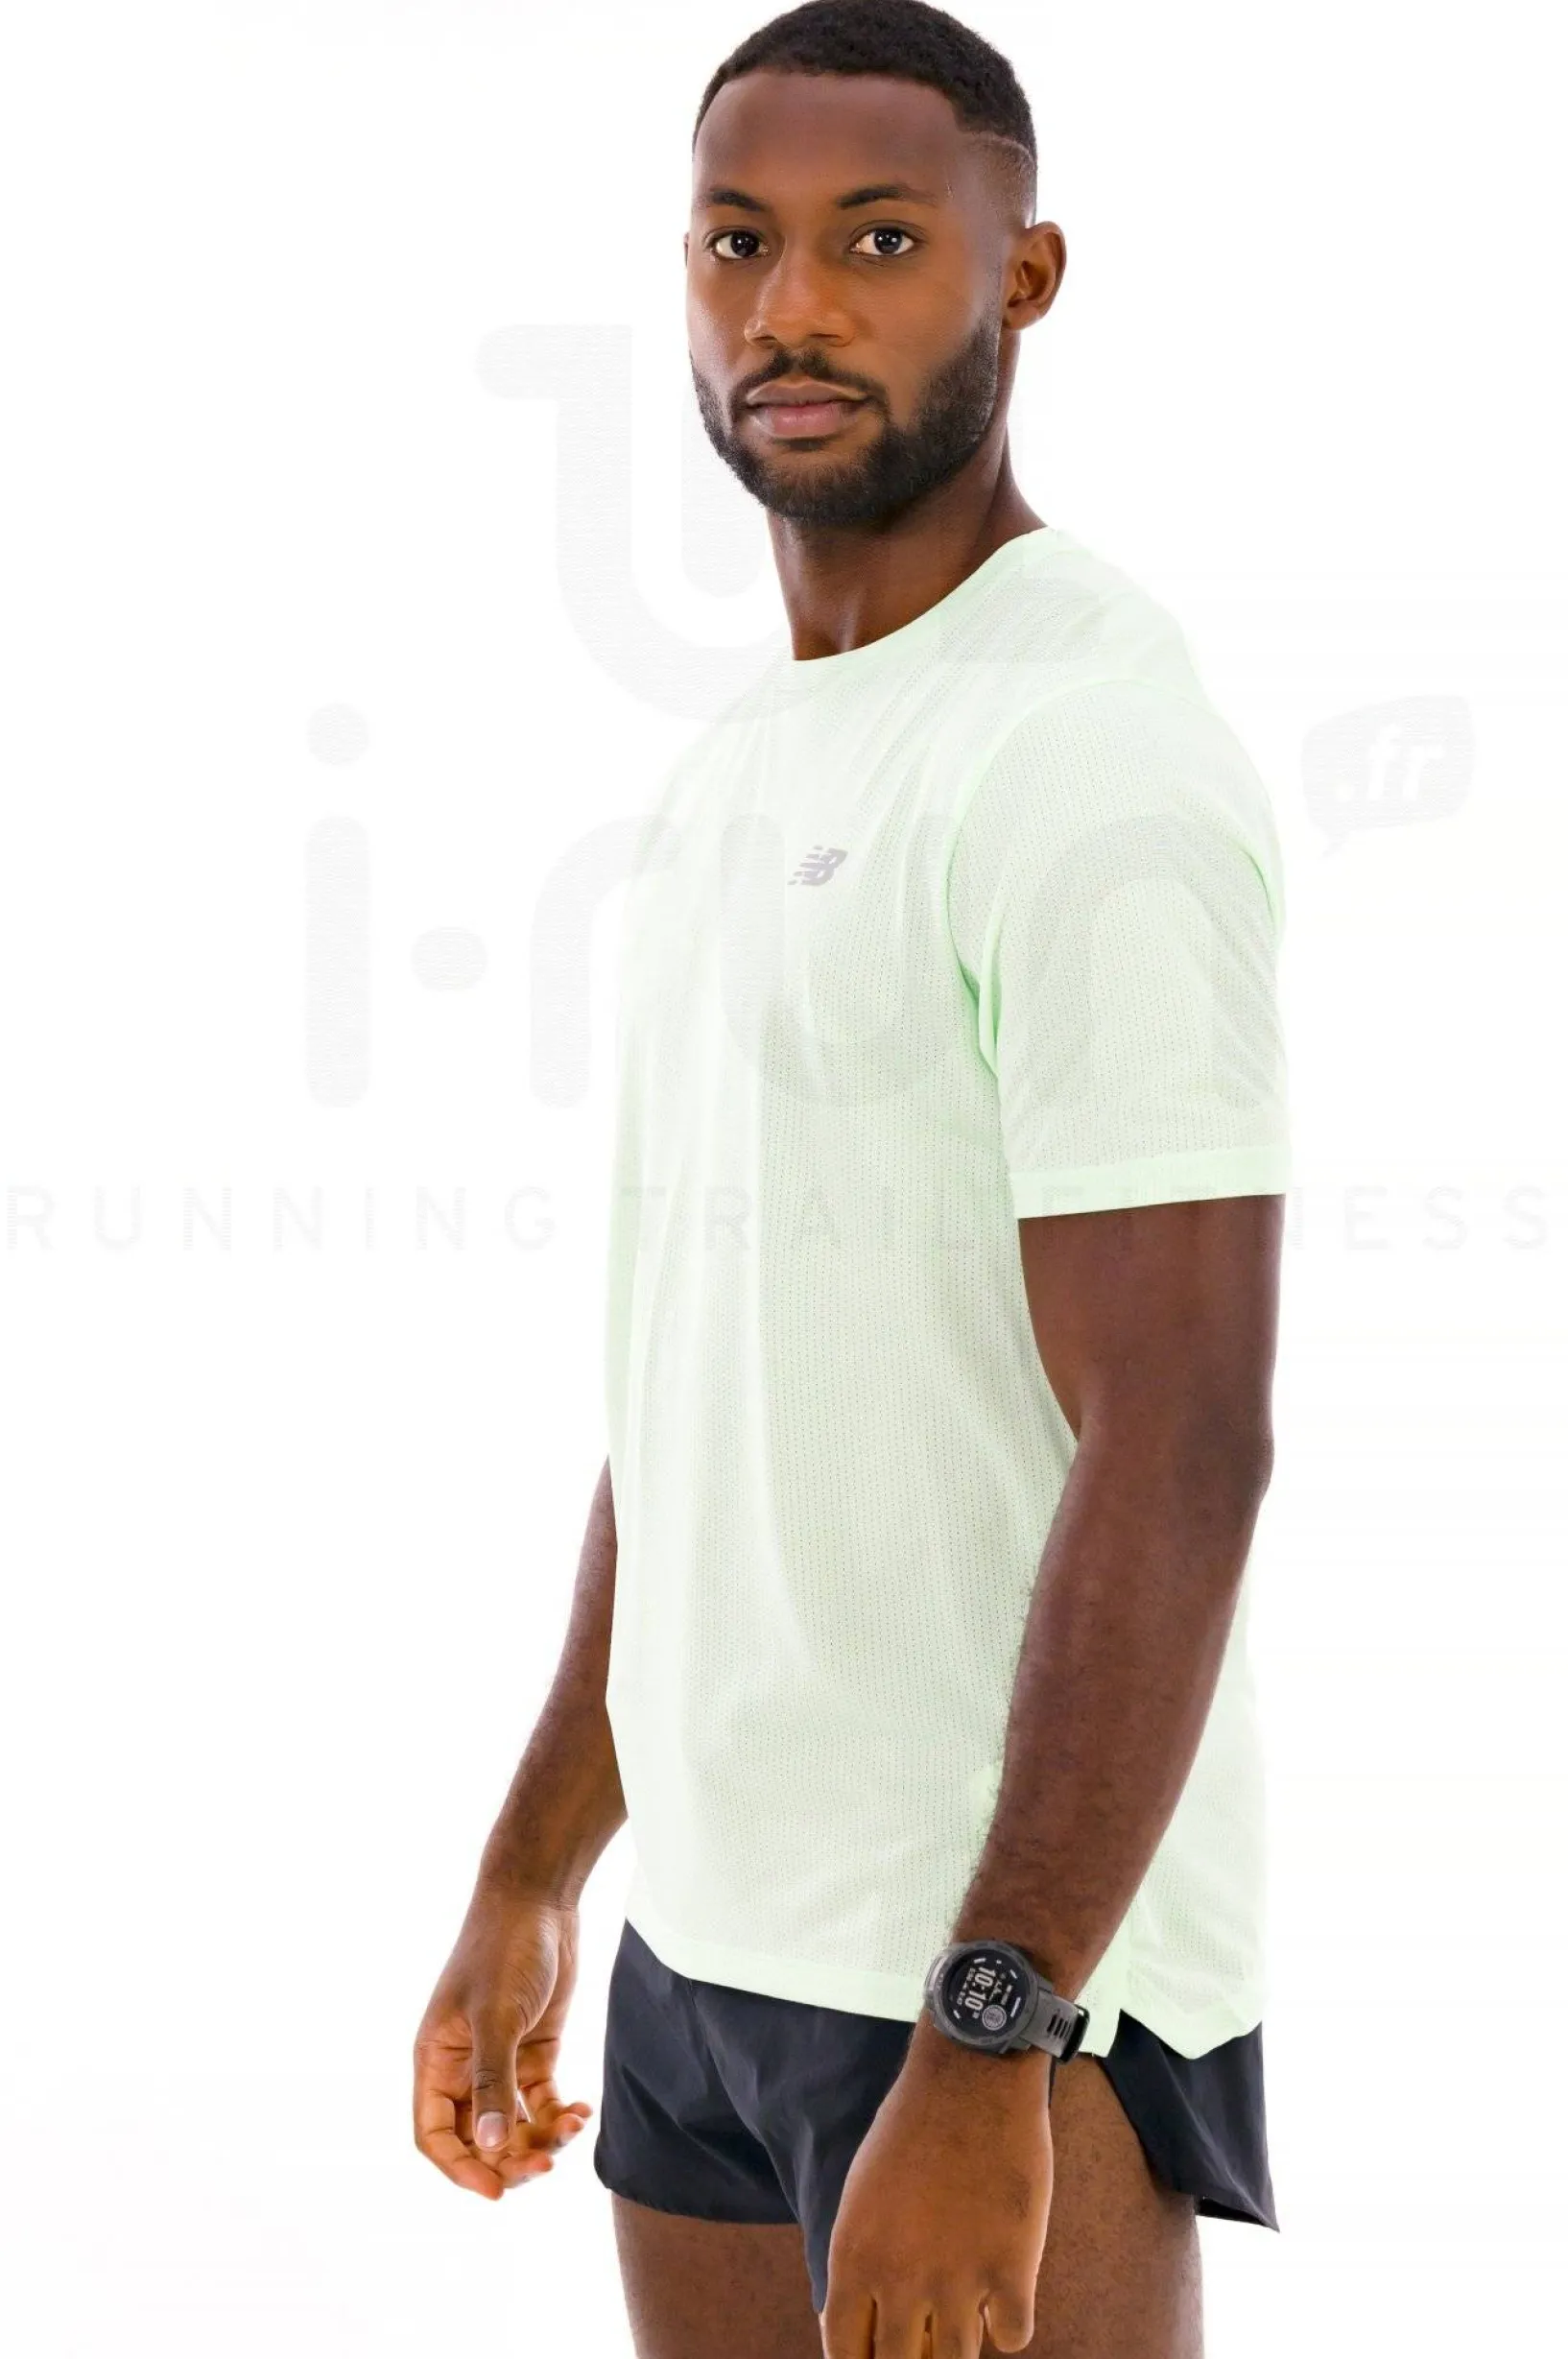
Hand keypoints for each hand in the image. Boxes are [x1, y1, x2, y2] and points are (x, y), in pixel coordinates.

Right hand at [412, 1884, 594, 2200]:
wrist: (539, 1899)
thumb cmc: (503, 1948)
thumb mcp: (496, 2016)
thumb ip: (494, 2081)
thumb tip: (491, 2146)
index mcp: (436, 2061)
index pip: (435, 2135)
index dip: (460, 2169)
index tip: (496, 2190)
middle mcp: (464, 2067)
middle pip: (478, 2139)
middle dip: (508, 2159)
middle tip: (545, 2165)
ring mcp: (501, 2060)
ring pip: (512, 2126)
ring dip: (540, 2140)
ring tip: (573, 2127)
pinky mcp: (534, 2049)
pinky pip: (541, 2101)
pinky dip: (559, 2115)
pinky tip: (583, 2112)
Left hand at [821, 2039, 1052, 2357]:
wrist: (970, 2077)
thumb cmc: (912, 2129)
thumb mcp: (862, 2196)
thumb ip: (861, 2262)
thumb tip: (862, 2321)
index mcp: (854, 2259)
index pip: (845, 2356)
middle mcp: (901, 2279)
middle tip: (926, 2346)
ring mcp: (958, 2278)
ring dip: (961, 2343)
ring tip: (964, 2312)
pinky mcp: (1012, 2267)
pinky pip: (1013, 2336)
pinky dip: (1010, 2323)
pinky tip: (1006, 2290)